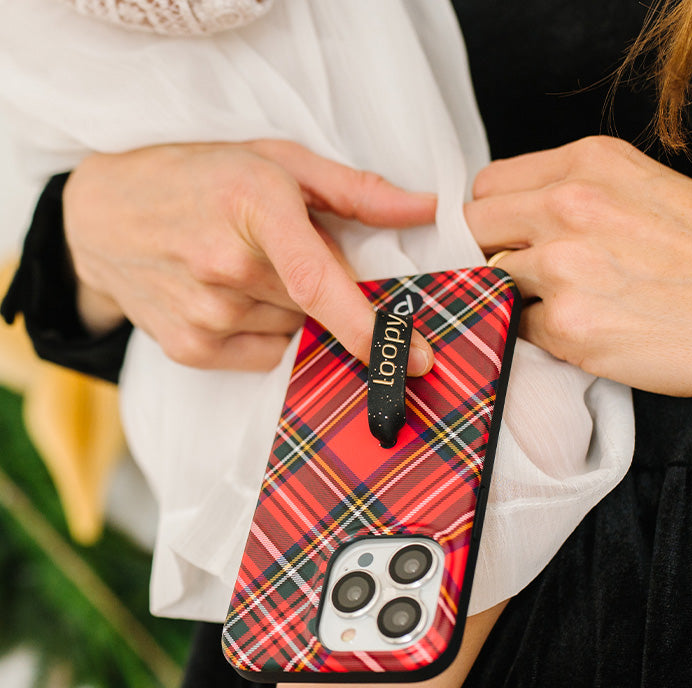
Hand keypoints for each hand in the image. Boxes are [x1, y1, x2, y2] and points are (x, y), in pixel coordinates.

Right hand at [63, 140, 436, 372]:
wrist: (100, 219)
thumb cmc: (194, 178)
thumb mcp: (271, 159)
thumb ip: (353, 189)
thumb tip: (425, 210)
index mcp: (252, 206)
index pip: (321, 282)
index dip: (373, 326)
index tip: (416, 358)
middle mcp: (226, 267)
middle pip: (318, 305)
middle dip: (324, 286)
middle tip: (284, 251)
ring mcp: (205, 315)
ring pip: (294, 330)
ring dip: (290, 307)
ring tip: (245, 267)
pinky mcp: (191, 350)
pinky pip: (266, 354)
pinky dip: (265, 330)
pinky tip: (230, 297)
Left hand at [466, 135, 691, 395]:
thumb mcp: (647, 191)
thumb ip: (577, 192)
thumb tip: (518, 214)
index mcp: (589, 164)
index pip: (488, 186)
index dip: (490, 216)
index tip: (501, 236)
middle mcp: (569, 207)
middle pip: (473, 228)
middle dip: (485, 253)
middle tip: (517, 274)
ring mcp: (563, 267)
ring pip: (490, 280)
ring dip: (513, 295)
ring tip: (563, 303)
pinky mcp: (567, 325)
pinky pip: (518, 328)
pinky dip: (539, 334)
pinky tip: (582, 329)